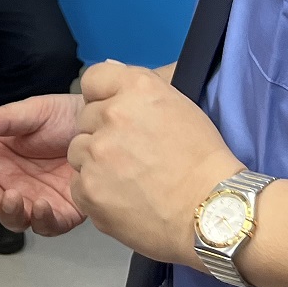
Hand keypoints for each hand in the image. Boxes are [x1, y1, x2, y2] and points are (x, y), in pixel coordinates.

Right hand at [0, 94, 85, 236]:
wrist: (104, 125)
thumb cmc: (67, 115)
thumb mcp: (33, 111)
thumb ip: (1, 120)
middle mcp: (13, 180)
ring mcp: (35, 198)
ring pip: (12, 218)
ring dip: (8, 213)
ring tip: (13, 198)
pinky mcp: (61, 212)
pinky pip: (46, 225)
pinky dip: (40, 220)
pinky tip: (41, 205)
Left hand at [70, 62, 243, 267]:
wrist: (209, 211)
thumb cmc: (202, 160)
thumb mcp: (179, 106)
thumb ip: (140, 90)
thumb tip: (113, 76)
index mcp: (137, 88)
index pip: (94, 78)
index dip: (103, 97)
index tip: (115, 113)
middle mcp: (113, 114)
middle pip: (85, 117)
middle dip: (102, 132)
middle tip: (131, 153)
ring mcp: (97, 152)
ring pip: (78, 150)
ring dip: (95, 162)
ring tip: (128, 177)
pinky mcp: (88, 188)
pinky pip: (78, 183)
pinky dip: (95, 191)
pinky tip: (122, 196)